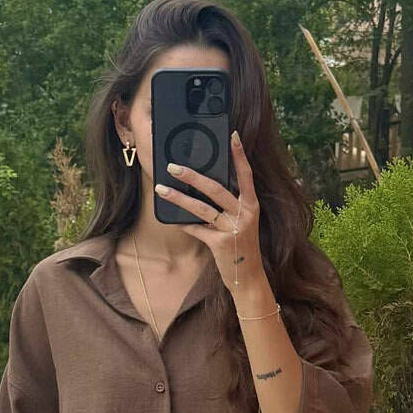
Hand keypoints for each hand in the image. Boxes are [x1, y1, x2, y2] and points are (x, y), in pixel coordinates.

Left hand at [153, 129, 267, 295]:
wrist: (247, 277)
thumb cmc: (242, 245)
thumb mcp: (242, 222)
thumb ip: (230, 205)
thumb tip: (204, 186)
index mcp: (251, 205)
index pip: (246, 175)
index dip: (240, 156)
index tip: (233, 136)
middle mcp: (244, 215)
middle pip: (216, 189)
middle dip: (193, 176)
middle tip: (173, 167)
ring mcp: (233, 229)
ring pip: (202, 208)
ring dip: (179, 198)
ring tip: (161, 189)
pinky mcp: (220, 244)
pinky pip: (197, 230)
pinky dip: (184, 225)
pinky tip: (173, 221)